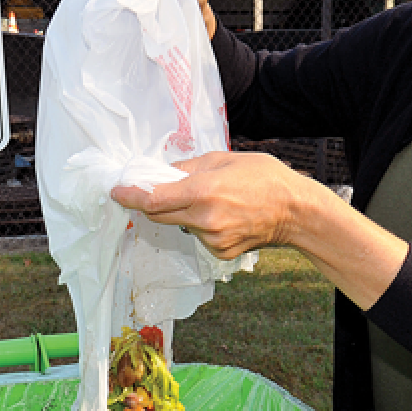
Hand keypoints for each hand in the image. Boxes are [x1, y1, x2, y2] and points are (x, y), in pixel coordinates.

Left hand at [111, 151, 303, 259]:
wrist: (295, 212)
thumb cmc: (264, 178)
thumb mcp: (224, 158)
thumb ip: (188, 167)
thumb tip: (163, 174)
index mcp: (203, 192)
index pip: (153, 199)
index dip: (130, 195)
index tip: (116, 191)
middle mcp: (204, 219)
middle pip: (158, 215)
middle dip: (151, 201)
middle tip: (153, 188)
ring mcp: (211, 239)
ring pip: (179, 224)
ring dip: (181, 211)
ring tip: (211, 198)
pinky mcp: (219, 252)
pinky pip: (196, 235)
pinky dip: (200, 224)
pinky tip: (223, 215)